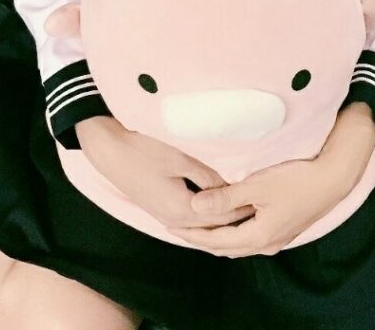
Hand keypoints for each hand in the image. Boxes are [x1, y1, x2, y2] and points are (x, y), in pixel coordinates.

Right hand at [76, 116, 255, 230]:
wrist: (108, 150)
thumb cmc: (144, 149)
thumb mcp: (180, 158)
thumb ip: (207, 175)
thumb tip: (232, 186)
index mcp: (183, 210)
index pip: (223, 216)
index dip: (245, 206)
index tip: (267, 199)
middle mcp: (175, 220)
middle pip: (214, 226)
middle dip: (238, 217)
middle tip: (263, 207)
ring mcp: (166, 215)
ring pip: (203, 224)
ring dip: (223, 218)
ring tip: (247, 208)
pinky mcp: (161, 207)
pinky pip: (192, 218)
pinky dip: (208, 215)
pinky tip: (219, 207)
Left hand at [170, 153, 354, 257]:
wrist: (334, 177)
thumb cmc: (296, 178)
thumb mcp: (257, 185)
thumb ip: (224, 198)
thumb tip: (194, 206)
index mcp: (258, 237)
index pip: (215, 241)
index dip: (191, 234)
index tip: (170, 226)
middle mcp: (267, 244)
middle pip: (225, 247)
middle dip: (200, 238)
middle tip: (177, 228)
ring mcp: (277, 238)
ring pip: (238, 243)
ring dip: (216, 236)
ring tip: (197, 225)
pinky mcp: (284, 227)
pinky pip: (250, 236)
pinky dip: (233, 231)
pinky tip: (228, 220)